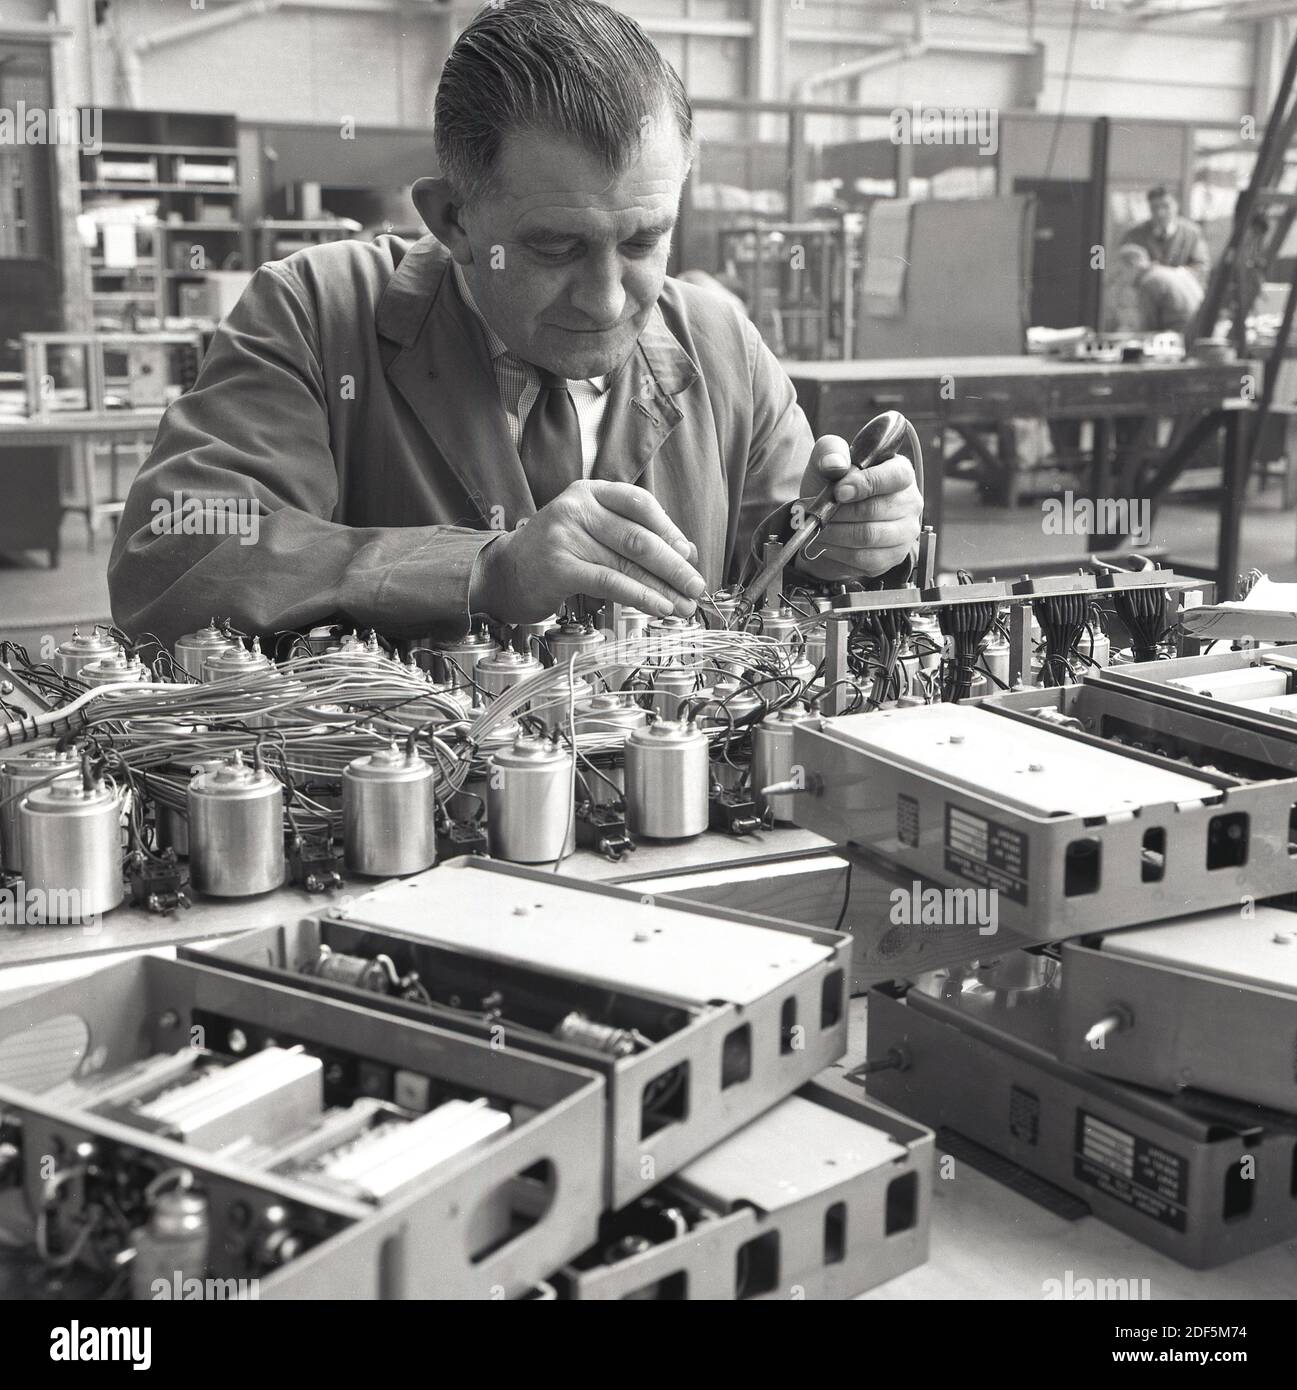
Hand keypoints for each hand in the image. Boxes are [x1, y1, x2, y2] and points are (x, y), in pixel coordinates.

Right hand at [469, 480, 704, 623]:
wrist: (504, 574)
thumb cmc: (556, 555)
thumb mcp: (592, 534)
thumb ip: (632, 537)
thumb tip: (685, 554)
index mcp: (589, 492)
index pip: (639, 504)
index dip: (669, 530)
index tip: (689, 555)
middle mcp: (576, 508)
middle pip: (638, 536)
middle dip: (673, 565)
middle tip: (696, 586)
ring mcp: (565, 535)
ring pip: (627, 562)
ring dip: (662, 588)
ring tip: (683, 606)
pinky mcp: (559, 567)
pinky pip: (610, 581)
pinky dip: (640, 596)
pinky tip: (659, 608)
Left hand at [795, 434, 921, 579]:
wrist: (831, 520)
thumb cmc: (835, 485)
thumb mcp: (828, 460)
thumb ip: (831, 451)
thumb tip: (835, 464)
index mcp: (900, 471)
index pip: (895, 477)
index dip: (866, 484)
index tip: (838, 492)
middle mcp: (910, 501)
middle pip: (875, 510)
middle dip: (839, 513)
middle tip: (817, 513)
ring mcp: (905, 531)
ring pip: (868, 536)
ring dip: (836, 533)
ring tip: (818, 528)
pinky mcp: (894, 556)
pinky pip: (866, 559)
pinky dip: (839, 552)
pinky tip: (828, 543)